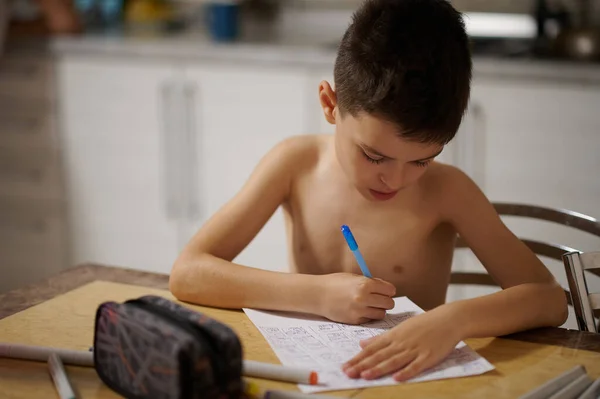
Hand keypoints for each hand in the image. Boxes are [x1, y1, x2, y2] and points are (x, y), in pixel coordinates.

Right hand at [318, 273, 395, 324]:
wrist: (318, 295)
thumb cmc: (335, 283)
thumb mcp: (354, 278)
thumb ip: (371, 283)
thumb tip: (388, 289)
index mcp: (365, 284)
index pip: (390, 290)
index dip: (388, 290)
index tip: (385, 290)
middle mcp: (363, 298)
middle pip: (389, 303)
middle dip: (386, 301)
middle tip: (379, 299)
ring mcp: (359, 311)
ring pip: (382, 314)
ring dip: (378, 310)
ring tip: (370, 305)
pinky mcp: (355, 320)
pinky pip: (370, 319)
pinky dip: (368, 315)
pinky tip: (360, 310)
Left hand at [342, 308, 461, 380]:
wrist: (447, 319)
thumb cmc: (422, 324)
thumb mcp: (399, 328)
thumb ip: (380, 338)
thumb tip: (361, 343)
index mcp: (393, 336)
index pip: (371, 349)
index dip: (358, 358)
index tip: (345, 366)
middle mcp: (400, 342)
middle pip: (379, 355)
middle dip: (362, 365)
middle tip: (348, 373)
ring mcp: (414, 349)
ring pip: (394, 360)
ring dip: (379, 368)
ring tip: (365, 375)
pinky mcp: (428, 356)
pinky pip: (416, 366)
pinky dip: (406, 372)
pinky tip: (397, 378)